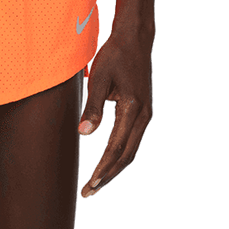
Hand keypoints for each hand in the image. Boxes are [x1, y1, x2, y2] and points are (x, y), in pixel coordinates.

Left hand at [77, 22, 154, 196]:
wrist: (135, 38)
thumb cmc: (117, 53)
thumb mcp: (100, 79)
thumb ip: (92, 107)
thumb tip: (84, 132)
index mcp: (133, 108)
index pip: (116, 148)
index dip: (103, 168)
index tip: (91, 182)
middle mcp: (143, 114)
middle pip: (126, 156)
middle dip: (108, 175)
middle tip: (90, 190)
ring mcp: (145, 114)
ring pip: (130, 150)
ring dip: (114, 168)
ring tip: (97, 181)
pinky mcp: (141, 112)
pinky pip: (132, 141)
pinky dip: (120, 156)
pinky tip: (108, 163)